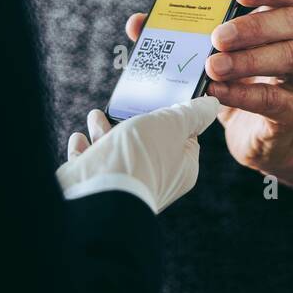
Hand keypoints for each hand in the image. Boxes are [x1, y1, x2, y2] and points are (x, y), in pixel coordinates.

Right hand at [57, 97, 218, 212]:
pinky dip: (86, 149)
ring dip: (105, 130)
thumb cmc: (141, 158)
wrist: (99, 193)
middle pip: (147, 141)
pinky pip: (92, 165)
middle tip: (126, 103)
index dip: (174, 116)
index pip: (184, 138)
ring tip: (95, 116)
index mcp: (181, 168)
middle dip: (134, 120)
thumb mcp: (172, 125)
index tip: (163, 98)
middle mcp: (155, 178)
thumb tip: (211, 105)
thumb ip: (191, 113)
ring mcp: (126, 184)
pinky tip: (80, 137)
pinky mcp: (96, 187)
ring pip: (117, 151)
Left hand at [125, 0, 292, 171]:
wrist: (259, 134)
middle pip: (290, 22)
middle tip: (217, 36)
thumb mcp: (215, 54)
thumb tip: (139, 23)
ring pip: (287, 57)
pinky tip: (217, 93)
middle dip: (252, 27)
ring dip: (247, 60)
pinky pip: (272, 98)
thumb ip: (183, 35)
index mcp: (283, 19)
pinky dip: (243, 94)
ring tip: (213, 67)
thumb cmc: (238, 82)